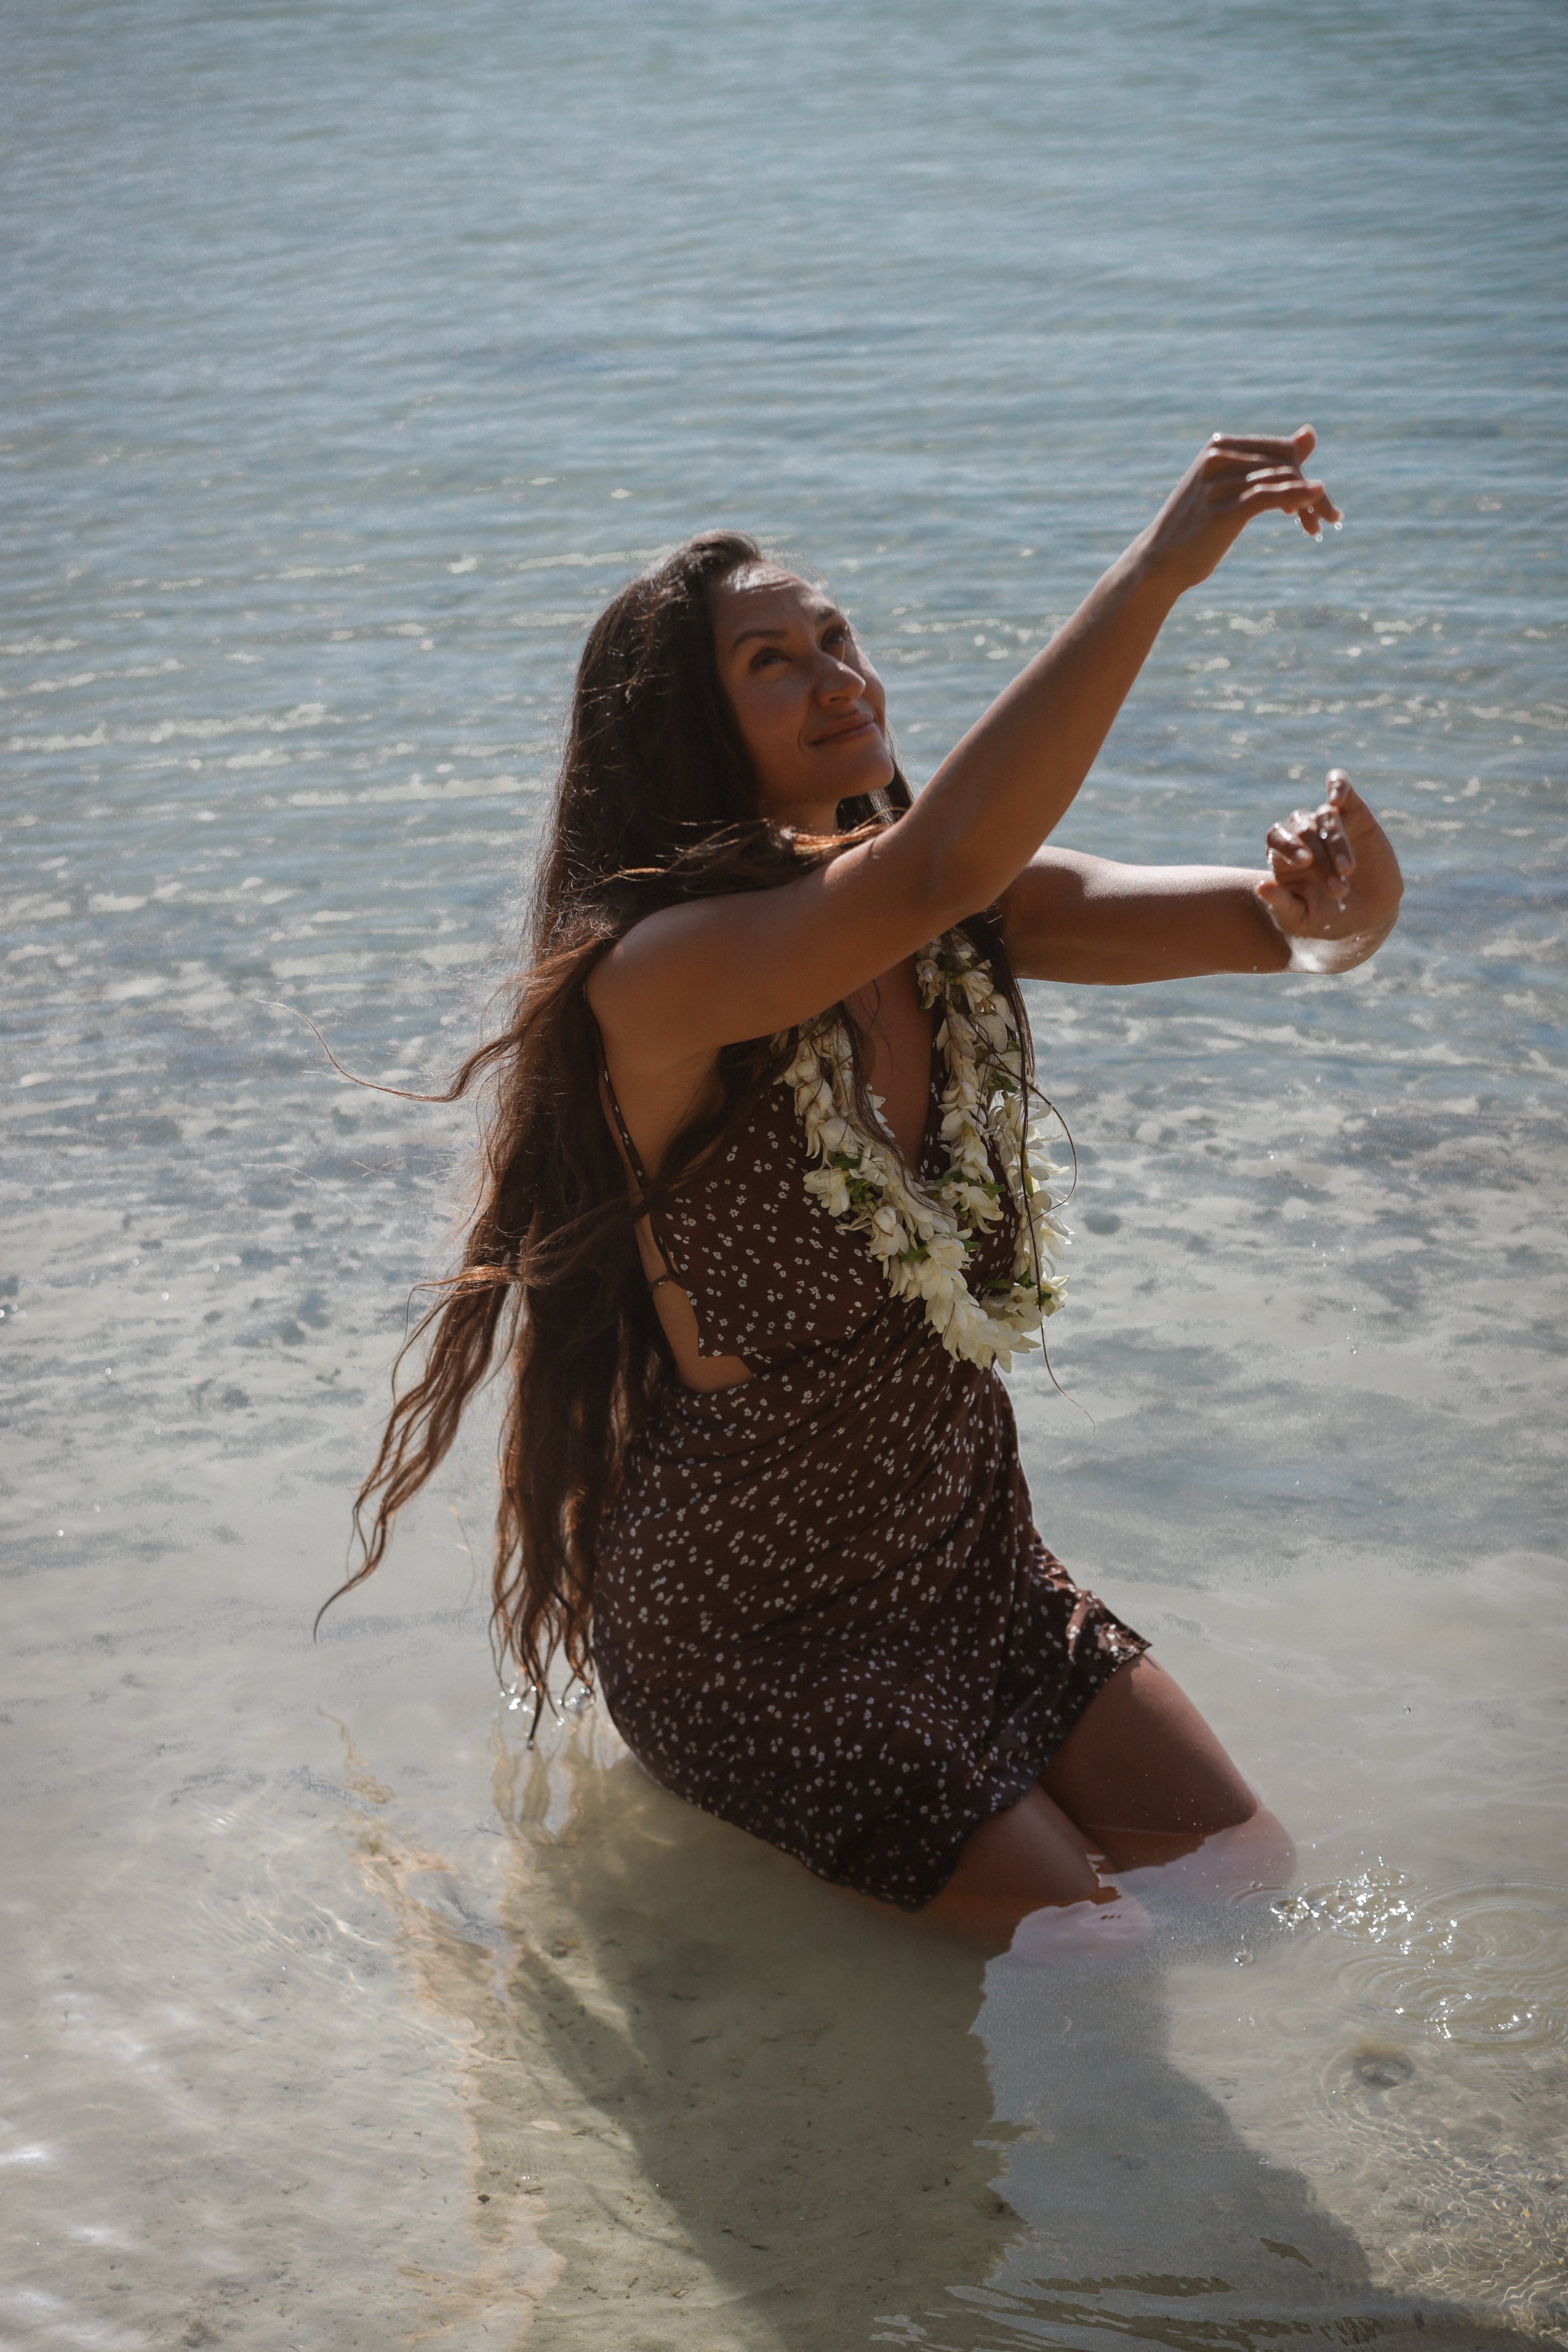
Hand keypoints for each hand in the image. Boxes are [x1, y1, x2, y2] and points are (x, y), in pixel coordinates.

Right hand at [1138, 426, 1341, 593]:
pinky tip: (1317, 501)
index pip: (1280, 449)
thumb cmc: (1198, 527)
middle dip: (1312, 490)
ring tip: (1323, 524)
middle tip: (1331, 518)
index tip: (1315, 500)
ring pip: (1282, 481)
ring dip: (1311, 503)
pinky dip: (1298, 497)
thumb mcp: (1234, 490)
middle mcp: (1217, 458)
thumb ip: (1269, 462)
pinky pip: (1269, 496)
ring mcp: (1218, 484)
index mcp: (1219, 446)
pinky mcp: (1222, 510)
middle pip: (1286, 464)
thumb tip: (1310, 433)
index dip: (1304, 472)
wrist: (1159, 563)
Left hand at [1256, 770, 1403, 970]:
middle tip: (1337, 889)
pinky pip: (1342, 788)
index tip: (1304, 862)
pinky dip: (1338, 785)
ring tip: (1347, 872)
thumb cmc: (1324, 921)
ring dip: (1337, 843)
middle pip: (1303, 829)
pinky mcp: (1356, 814)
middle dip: (1321, 858)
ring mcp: (1329, 823)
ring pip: (1326, 817)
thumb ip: (1280, 905)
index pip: (1275, 837)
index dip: (1287, 845)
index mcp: (1282, 856)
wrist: (1365, 919)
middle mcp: (1303, 835)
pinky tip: (1336, 796)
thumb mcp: (1299, 920)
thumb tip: (1260, 887)